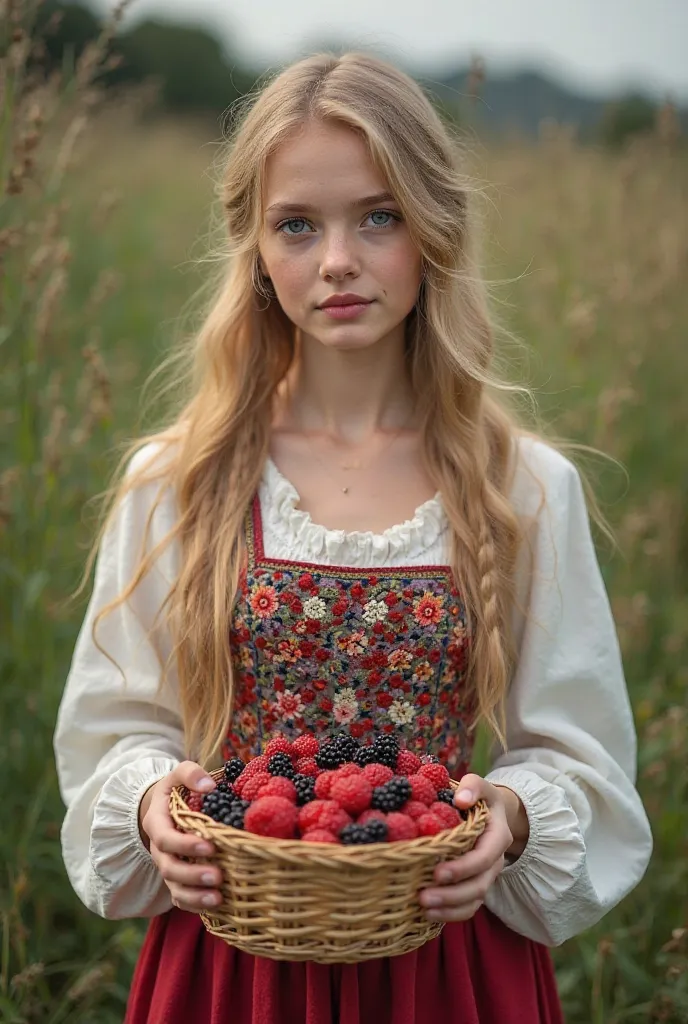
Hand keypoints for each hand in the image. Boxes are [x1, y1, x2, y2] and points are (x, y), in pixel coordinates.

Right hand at [138, 761, 221, 913]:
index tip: (210, 846)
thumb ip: (190, 774)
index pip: (166, 839)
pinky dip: (195, 905)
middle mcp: (160, 850)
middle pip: (170, 868)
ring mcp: (168, 867)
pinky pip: (181, 898)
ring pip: (174, 888)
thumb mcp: (178, 775)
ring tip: (217, 898)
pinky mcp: (178, 879)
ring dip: (195, 896)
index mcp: (158, 824)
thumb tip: (209, 786)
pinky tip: (217, 906)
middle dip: (193, 875)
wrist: (163, 809)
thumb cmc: (175, 791)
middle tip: (217, 876)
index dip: (185, 845)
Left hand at [418, 773, 526, 922]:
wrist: (491, 813)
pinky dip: (450, 914)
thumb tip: (460, 800)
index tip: (437, 872)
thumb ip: (472, 787)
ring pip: (473, 901)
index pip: (484, 858)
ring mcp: (486, 876)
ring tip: (423, 909)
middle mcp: (495, 861)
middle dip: (452, 895)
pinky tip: (427, 915)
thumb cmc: (479, 797)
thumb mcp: (479, 785)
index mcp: (497, 837)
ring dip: (449, 908)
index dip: (462, 868)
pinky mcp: (475, 885)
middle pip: (478, 885)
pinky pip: (468, 906)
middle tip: (423, 897)